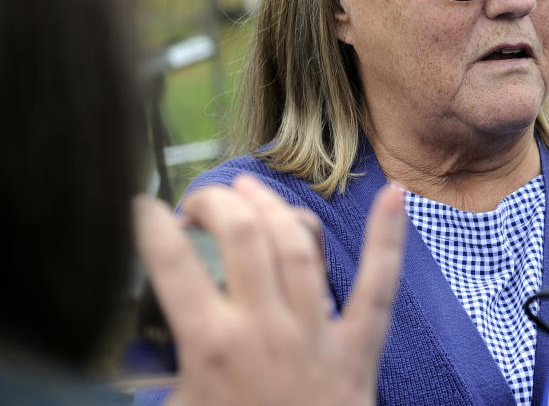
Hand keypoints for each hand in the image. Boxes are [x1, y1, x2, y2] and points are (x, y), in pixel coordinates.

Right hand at [134, 174, 406, 405]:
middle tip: (204, 199)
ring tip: (252, 187)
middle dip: (219, 203)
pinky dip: (388, 239)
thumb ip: (161, 379)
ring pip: (298, 246)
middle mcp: (264, 331)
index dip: (154, 228)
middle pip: (244, 238)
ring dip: (275, 205)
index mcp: (212, 349)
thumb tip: (135, 355)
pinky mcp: (358, 347)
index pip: (174, 268)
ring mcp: (316, 334)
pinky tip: (395, 196)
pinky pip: (378, 286)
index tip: (144, 206)